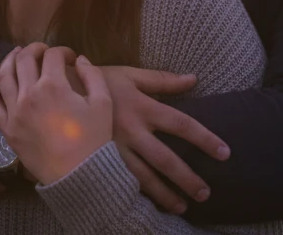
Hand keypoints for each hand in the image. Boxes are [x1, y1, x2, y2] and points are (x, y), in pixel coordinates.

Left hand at [0, 44, 112, 183]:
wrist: (77, 175)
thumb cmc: (93, 140)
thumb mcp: (103, 103)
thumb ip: (92, 75)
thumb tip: (80, 59)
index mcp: (54, 86)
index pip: (53, 55)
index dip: (63, 51)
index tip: (70, 58)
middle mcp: (29, 94)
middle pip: (25, 59)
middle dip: (35, 49)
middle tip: (43, 51)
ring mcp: (14, 111)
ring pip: (3, 75)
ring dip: (10, 59)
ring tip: (18, 54)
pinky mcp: (6, 127)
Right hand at [100, 65, 230, 213]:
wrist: (57, 91)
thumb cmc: (97, 81)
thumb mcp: (130, 75)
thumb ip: (162, 80)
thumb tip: (193, 79)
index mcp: (142, 107)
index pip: (182, 125)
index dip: (205, 139)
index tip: (224, 153)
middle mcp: (132, 131)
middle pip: (166, 160)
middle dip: (187, 178)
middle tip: (205, 193)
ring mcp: (114, 149)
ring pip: (144, 178)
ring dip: (165, 195)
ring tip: (182, 207)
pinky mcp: (99, 159)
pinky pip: (122, 181)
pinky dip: (138, 195)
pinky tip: (150, 205)